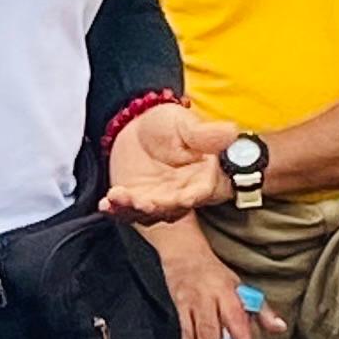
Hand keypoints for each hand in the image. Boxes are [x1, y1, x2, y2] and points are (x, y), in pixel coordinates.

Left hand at [102, 101, 230, 219]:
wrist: (139, 127)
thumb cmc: (169, 125)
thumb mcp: (186, 125)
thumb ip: (206, 134)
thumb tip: (233, 132)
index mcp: (202, 178)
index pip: (203, 192)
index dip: (195, 196)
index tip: (187, 198)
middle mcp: (181, 195)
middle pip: (173, 208)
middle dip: (159, 207)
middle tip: (146, 203)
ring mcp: (157, 201)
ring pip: (148, 212)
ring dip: (133, 209)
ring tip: (119, 197)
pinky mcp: (134, 201)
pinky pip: (124, 210)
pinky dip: (115, 209)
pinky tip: (106, 204)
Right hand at [143, 213, 260, 338]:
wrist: (183, 252)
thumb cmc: (215, 273)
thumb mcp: (240, 286)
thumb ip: (260, 310)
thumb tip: (280, 328)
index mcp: (227, 292)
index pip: (235, 315)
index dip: (240, 336)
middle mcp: (208, 299)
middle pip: (210, 329)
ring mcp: (190, 304)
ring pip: (192, 334)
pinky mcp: (178, 309)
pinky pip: (182, 336)